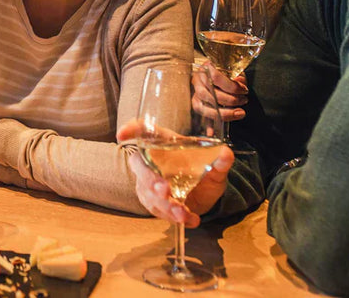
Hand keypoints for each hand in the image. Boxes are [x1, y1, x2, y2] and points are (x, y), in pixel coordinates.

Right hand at [117, 120, 233, 227]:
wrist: (205, 195)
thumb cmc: (203, 172)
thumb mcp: (215, 167)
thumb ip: (220, 161)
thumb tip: (226, 154)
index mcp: (164, 142)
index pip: (143, 131)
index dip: (131, 130)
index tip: (122, 134)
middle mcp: (152, 161)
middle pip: (140, 165)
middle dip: (150, 179)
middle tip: (165, 190)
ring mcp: (149, 182)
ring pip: (148, 193)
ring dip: (165, 204)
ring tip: (183, 213)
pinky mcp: (152, 201)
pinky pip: (158, 209)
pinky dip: (174, 216)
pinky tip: (190, 219)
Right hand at [193, 61, 247, 122]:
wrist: (216, 74)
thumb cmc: (227, 72)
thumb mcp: (234, 71)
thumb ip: (238, 78)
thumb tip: (240, 83)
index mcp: (205, 69)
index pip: (216, 77)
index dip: (232, 86)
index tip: (244, 91)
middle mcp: (197, 82)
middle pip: (208, 94)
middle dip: (229, 100)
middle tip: (244, 101)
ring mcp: (195, 94)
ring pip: (202, 107)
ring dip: (222, 113)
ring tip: (239, 113)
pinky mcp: (197, 105)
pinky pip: (201, 118)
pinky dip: (208, 126)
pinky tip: (212, 133)